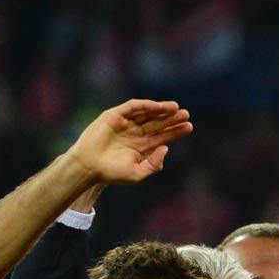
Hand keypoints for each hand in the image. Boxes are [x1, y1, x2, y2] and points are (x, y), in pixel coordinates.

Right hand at [68, 100, 191, 185]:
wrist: (89, 167)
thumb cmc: (111, 173)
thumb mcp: (137, 173)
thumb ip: (154, 165)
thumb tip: (166, 148)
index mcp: (141, 147)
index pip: (162, 137)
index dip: (175, 132)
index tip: (189, 127)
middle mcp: (134, 134)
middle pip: (157, 124)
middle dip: (172, 119)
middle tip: (186, 115)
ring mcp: (125, 124)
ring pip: (147, 114)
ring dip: (161, 110)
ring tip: (176, 108)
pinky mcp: (114, 116)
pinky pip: (132, 107)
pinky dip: (145, 105)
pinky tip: (157, 107)